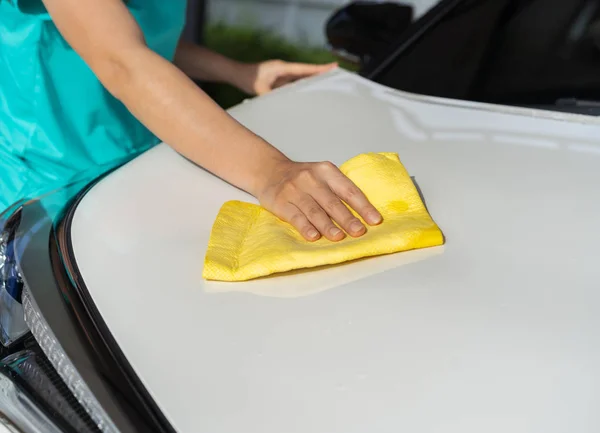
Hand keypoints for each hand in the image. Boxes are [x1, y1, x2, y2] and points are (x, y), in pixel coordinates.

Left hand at [237, 60, 337, 95]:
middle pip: (307, 72)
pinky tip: (310, 93)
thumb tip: (284, 105)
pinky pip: (295, 83)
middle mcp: (285, 70)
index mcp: (282, 68)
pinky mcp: (279, 80)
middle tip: (337, 74)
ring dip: (313, 80)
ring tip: (328, 84)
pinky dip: (303, 86)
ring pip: (302, 77)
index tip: (333, 67)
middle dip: (321, 73)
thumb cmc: (248, 79)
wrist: (238, 74)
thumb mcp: (261, 90)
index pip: (305, 69)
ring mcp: (283, 74)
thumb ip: (273, 97)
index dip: (319, 69)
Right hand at [256, 159, 381, 241]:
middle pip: (332, 202)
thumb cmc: (302, 179)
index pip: (348, 190)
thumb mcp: (322, 176)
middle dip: (347, 218)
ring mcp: (295, 190)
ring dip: (328, 225)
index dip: (363, 206)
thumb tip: (362, 216)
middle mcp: (311, 179)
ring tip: (339, 237)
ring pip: (314, 210)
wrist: (270, 171)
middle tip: (359, 231)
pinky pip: (296, 216)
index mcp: (326, 171)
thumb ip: (338, 191)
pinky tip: (314, 236)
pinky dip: (305, 227)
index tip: (375, 220)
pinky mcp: (281, 202)